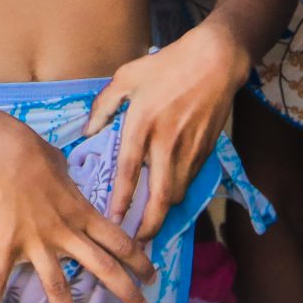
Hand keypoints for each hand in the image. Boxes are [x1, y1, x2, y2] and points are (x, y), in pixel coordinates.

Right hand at [0, 116, 155, 302]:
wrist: (1, 152)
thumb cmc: (34, 154)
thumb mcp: (64, 168)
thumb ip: (71, 185)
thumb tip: (71, 180)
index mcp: (83, 214)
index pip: (120, 242)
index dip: (140, 261)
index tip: (152, 277)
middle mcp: (66, 233)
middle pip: (103, 268)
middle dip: (125, 292)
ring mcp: (37, 243)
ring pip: (58, 288)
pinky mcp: (7, 246)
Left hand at [86, 23, 251, 242]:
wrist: (215, 60)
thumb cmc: (168, 64)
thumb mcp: (127, 76)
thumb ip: (104, 105)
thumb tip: (87, 130)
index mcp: (142, 123)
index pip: (130, 171)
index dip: (122, 200)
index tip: (115, 221)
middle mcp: (166, 141)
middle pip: (161, 194)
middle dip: (150, 224)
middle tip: (139, 242)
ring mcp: (190, 147)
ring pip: (178, 191)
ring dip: (165, 210)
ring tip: (151, 222)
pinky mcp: (206, 147)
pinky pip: (190, 178)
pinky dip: (179, 190)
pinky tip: (169, 194)